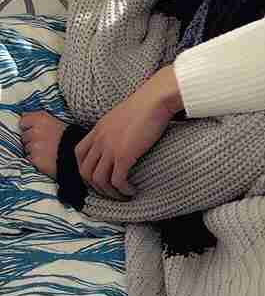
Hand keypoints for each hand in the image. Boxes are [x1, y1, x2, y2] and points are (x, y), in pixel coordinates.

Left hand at [20, 111, 66, 177]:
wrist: (77, 155)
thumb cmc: (69, 138)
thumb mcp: (56, 122)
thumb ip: (41, 120)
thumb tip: (25, 120)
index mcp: (41, 119)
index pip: (24, 121)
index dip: (28, 127)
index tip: (35, 131)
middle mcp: (36, 131)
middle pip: (24, 136)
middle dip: (31, 140)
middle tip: (45, 143)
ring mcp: (35, 146)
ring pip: (27, 148)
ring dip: (34, 151)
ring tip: (48, 152)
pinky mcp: (35, 158)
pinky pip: (30, 159)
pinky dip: (37, 160)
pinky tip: (47, 159)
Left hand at [74, 67, 182, 197]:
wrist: (154, 100)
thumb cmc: (146, 105)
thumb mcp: (122, 116)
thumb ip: (116, 128)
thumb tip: (123, 138)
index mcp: (98, 130)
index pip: (78, 153)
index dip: (85, 169)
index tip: (99, 177)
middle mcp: (100, 140)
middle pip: (85, 171)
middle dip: (96, 186)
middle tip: (111, 191)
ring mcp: (110, 148)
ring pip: (99, 180)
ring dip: (110, 192)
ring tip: (122, 195)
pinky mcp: (124, 155)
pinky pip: (117, 180)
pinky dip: (123, 190)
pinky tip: (132, 191)